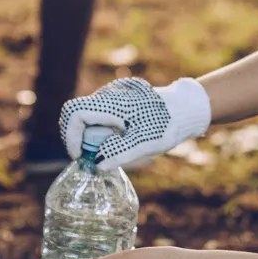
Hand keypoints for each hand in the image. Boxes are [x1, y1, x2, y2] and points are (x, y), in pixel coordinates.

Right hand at [59, 77, 211, 169]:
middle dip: (83, 139)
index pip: (74, 113)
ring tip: (116, 146)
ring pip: (90, 116)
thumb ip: (119, 153)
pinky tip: (123, 137)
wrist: (186, 109)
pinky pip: (101, 114)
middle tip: (98, 156)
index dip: (70, 136)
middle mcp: (108, 93)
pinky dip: (104, 129)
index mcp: (110, 101)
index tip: (80, 156)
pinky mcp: (119, 98)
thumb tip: (97, 165)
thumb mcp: (144, 143)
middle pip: (79, 115)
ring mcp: (113, 93)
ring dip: (95, 135)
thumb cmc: (167, 125)